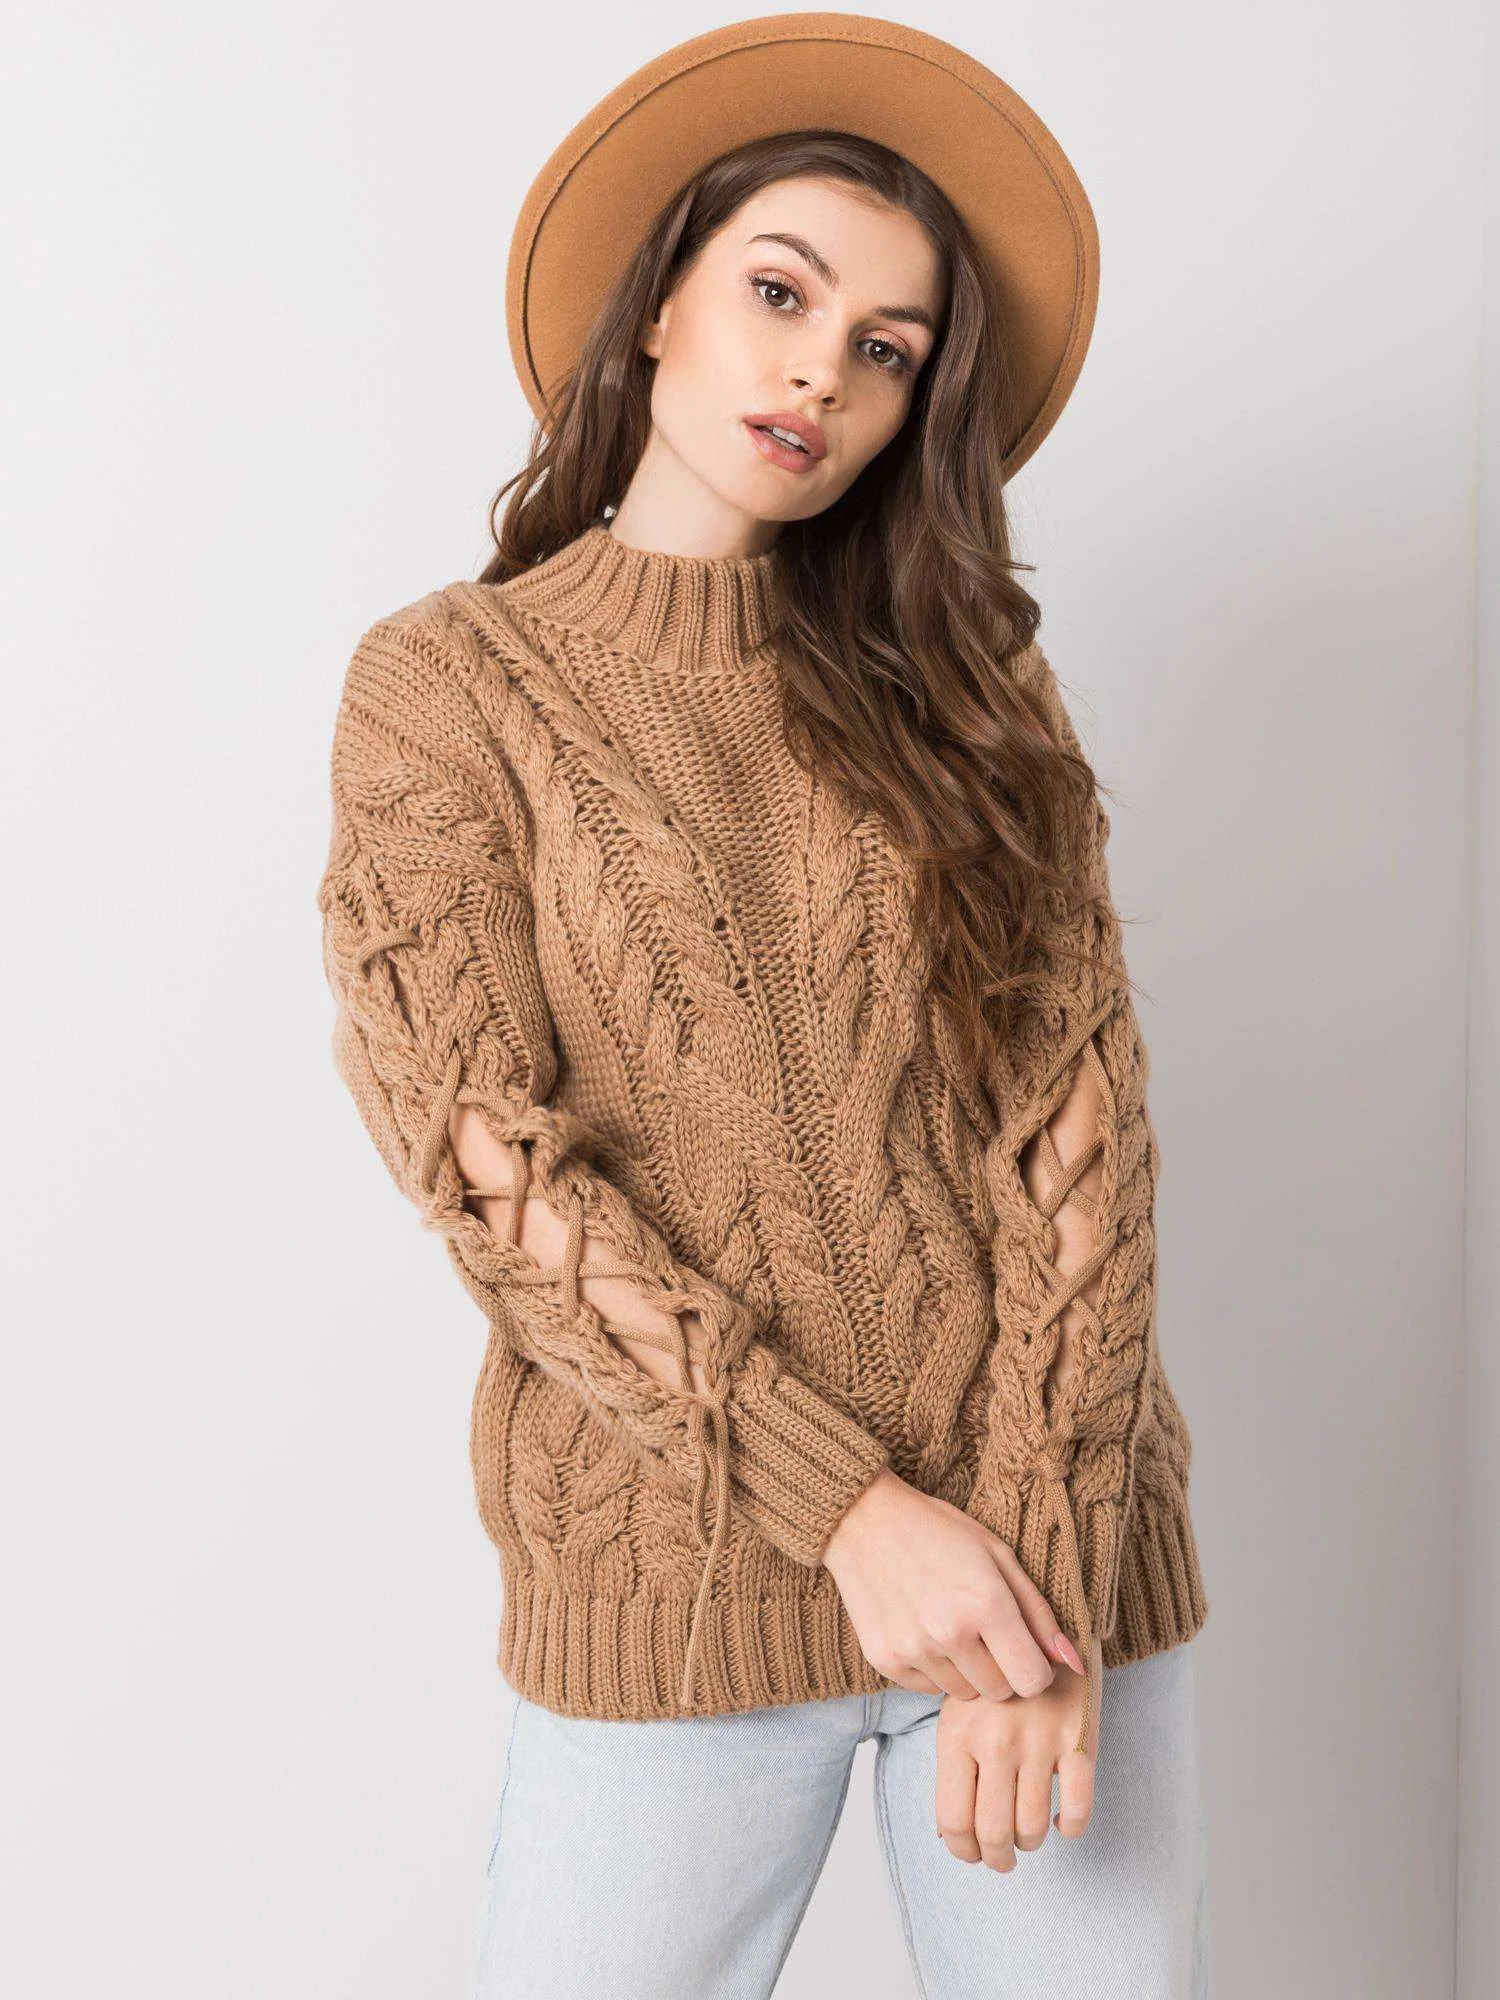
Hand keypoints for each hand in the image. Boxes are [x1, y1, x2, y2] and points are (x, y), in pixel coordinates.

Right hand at [821, 1469, 1085, 1700]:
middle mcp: (949, 1632)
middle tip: (984, 1633)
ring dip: (966, 1670)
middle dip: (1001, 1670)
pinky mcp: (884, 1660)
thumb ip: (1038, 1612)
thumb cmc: (938, 1531)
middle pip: (1000, 1692)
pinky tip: (921, 1629)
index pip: (1032, 1680)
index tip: (1023, 1649)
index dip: (1034, 1668)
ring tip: (949, 1626)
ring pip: (963, 1693)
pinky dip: (932, 1669)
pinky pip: (928, 1689)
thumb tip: (1074, 1662)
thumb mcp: (998, 1555)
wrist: (864, 1519)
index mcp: (986, 1603)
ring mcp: (913, 1649)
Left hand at [934, 1632, 1101, 1869]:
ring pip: (1033, 1827)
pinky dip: (1071, 1826)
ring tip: (1029, 1831)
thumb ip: (955, 1764)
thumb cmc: (996, 1674)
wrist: (1048, 1618)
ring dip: (1031, 1841)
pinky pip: (1078, 1808)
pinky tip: (1063, 1820)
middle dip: (998, 1858)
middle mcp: (996, 1741)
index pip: (953, 1820)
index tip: (972, 1853)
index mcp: (958, 1734)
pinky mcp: (1080, 1738)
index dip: (963, 1850)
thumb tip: (950, 1835)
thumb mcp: (959, 1708)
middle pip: (993, 1832)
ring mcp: (1040, 1740)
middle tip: (1003, 1858)